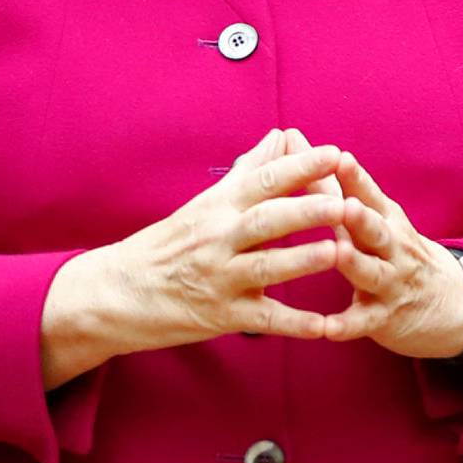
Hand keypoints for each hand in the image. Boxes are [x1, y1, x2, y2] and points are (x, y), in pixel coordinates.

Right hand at [41, 129, 345, 386]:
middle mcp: (218, 238)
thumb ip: (248, 171)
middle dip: (307, 210)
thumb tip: (281, 135)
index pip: (263, 180)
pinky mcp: (221, 315)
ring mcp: (219, 278)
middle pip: (267, 220)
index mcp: (218, 207)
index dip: (299, 167)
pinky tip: (324, 326)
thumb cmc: (167, 245)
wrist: (117, 292)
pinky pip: (263, 319)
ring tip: (339, 252)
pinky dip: (294, 324)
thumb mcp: (205, 204)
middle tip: (345, 202)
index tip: (335, 154)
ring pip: (266, 267)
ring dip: (303, 260)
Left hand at [320, 152, 462, 359]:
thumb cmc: (393, 249)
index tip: (338, 157)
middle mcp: (391, 247)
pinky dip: (347, 325)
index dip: (355, 178)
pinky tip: (328, 328)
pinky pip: (364, 321)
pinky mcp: (384, 317)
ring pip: (373, 272)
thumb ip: (329, 183)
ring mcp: (390, 282)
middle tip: (346, 204)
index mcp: (384, 218)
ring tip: (338, 253)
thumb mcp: (372, 215)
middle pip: (376, 229)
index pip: (369, 194)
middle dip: (361, 217)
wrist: (450, 303)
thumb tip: (291, 138)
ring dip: (356, 263)